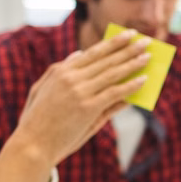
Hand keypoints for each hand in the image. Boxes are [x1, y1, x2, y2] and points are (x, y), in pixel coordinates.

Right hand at [11, 32, 151, 167]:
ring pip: (113, 73)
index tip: (126, 35)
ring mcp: (79, 92)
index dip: (112, 43)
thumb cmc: (37, 120)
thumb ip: (61, 70)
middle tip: (145, 40)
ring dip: (133, 63)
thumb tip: (80, 53)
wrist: (32, 145)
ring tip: (148, 56)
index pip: (92, 52)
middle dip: (128, 48)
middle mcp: (70, 77)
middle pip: (106, 59)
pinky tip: (144, 81)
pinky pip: (115, 93)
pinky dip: (131, 85)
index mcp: (60, 71)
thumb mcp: (43, 89)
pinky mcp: (88, 108)